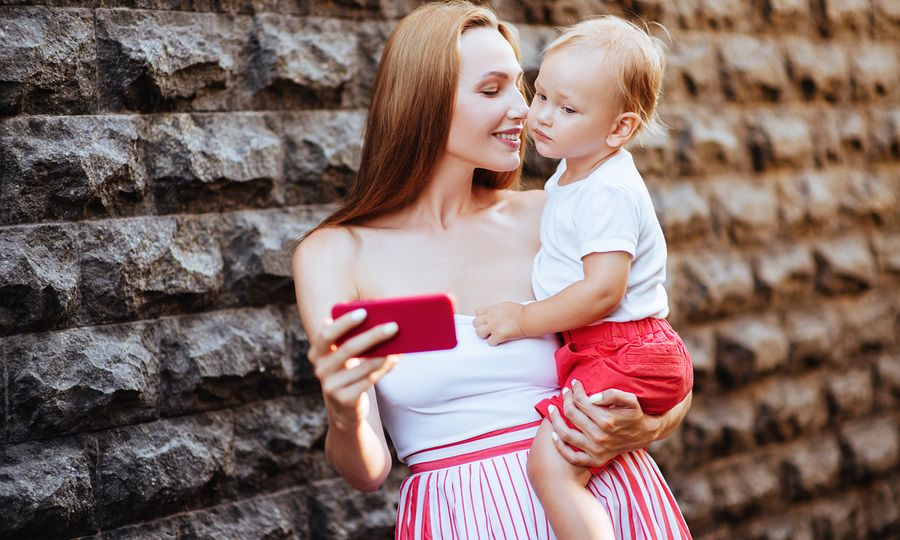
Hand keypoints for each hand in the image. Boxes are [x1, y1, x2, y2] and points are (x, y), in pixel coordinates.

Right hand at [307, 309, 399, 429]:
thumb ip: (351, 339)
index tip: (364, 312)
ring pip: (363, 366)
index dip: (344, 323)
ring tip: (400, 344)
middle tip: (393, 326)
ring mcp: (331, 386)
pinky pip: (369, 380)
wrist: (343, 409)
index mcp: (317, 353)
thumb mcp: (342, 357)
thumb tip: (381, 320)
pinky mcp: (345, 399)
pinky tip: (395, 359)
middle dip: (373, 335)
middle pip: (349, 348)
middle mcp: (320, 369)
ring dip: (384, 354)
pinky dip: (384, 368)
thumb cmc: (347, 372)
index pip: (326, 334)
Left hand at [473, 302, 526, 345]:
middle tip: (488, 329)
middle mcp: (490, 317)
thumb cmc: (520, 312)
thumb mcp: (505, 306)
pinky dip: (494, 342)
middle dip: (481, 326)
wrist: (528, 318)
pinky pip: (490, 342)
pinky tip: (500, 339)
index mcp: (492, 309)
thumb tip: (493, 314)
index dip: (481, 317)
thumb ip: (496, 310)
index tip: (485, 320)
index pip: (477, 312)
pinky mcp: (499, 335)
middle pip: (475, 323)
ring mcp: (493, 326)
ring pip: (479, 333)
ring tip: (492, 335)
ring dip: (485, 335)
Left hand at [546, 380, 661, 467]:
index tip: (574, 384)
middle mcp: (599, 436)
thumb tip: (591, 398)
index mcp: (606, 420)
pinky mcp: (595, 460)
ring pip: (566, 434)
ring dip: (555, 420)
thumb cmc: (635, 414)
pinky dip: (560, 447)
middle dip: (565, 400)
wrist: (645, 434)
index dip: (575, 391)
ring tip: (552, 410)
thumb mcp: (630, 399)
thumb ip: (612, 394)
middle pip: (571, 415)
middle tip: (564, 393)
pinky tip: (554, 435)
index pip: (581, 402)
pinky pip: (572, 457)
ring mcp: (596, 450)